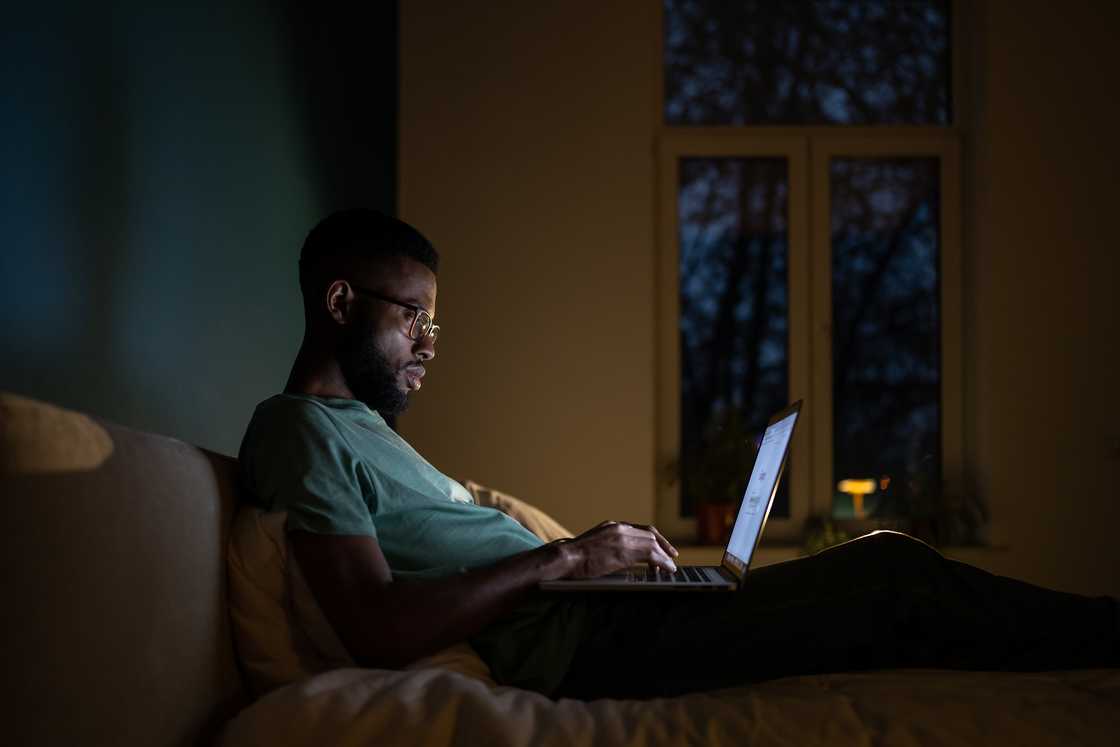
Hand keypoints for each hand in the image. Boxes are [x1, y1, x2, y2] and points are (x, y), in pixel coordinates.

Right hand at [557, 521, 678, 578]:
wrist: (564, 558)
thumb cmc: (573, 558)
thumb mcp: (594, 546)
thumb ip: (608, 546)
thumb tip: (618, 558)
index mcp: (611, 526)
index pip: (640, 529)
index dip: (654, 538)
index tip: (662, 547)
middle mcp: (618, 528)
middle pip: (649, 534)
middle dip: (663, 546)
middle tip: (671, 558)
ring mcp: (621, 537)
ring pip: (651, 543)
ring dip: (663, 556)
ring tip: (669, 567)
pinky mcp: (623, 550)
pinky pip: (649, 554)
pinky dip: (661, 561)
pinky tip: (665, 569)